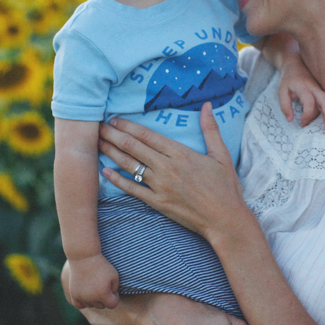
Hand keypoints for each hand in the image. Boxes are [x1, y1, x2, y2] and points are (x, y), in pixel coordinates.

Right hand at [67, 253, 119, 309]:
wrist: (84, 257)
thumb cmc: (102, 265)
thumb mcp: (114, 276)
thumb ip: (115, 289)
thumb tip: (111, 297)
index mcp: (103, 294)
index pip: (113, 305)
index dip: (115, 297)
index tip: (112, 288)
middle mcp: (91, 298)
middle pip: (102, 306)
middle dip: (105, 298)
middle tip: (103, 285)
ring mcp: (81, 297)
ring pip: (91, 305)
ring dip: (94, 299)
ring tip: (95, 286)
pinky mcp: (74, 294)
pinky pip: (79, 305)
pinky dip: (83, 303)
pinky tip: (87, 295)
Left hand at [97, 103, 248, 239]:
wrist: (225, 219)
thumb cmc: (225, 187)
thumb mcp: (222, 154)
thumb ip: (211, 128)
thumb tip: (206, 105)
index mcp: (181, 153)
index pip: (148, 135)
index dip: (129, 126)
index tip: (115, 119)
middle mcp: (167, 168)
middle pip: (134, 147)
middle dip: (114, 136)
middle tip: (98, 127)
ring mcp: (160, 186)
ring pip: (130, 166)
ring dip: (112, 153)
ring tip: (98, 144)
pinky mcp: (157, 203)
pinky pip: (132, 189)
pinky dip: (117, 180)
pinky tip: (105, 172)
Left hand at [278, 54, 324, 131]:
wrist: (295, 64)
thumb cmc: (288, 79)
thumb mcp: (282, 91)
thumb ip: (285, 106)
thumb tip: (290, 120)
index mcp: (304, 87)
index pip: (309, 102)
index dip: (307, 114)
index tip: (301, 122)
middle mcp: (315, 88)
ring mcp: (320, 90)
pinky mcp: (321, 92)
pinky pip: (324, 104)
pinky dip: (324, 113)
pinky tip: (321, 121)